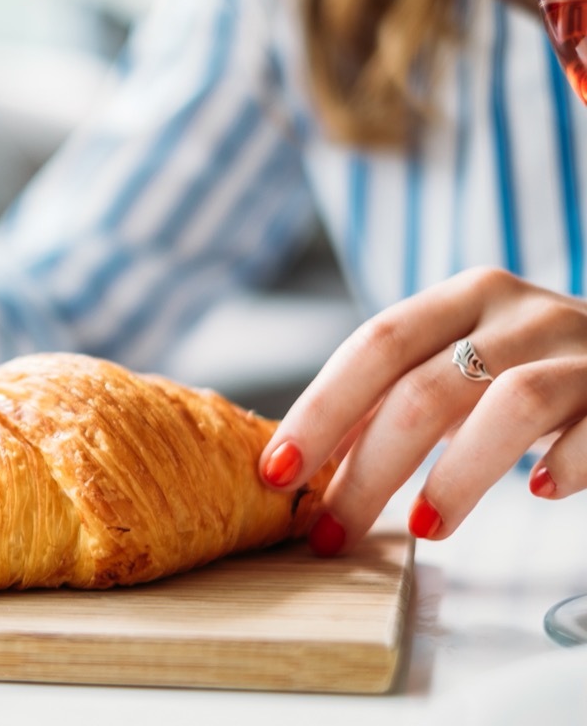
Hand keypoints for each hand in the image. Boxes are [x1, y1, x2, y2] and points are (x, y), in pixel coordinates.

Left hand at [258, 267, 586, 553]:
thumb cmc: (532, 371)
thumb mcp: (461, 367)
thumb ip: (395, 400)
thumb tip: (302, 465)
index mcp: (461, 299)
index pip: (374, 345)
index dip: (321, 409)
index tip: (277, 472)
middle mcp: (518, 312)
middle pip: (424, 386)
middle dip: (367, 469)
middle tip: (332, 532)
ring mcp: (580, 348)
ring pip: (510, 403)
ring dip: (456, 476)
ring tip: (422, 529)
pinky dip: (570, 462)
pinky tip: (541, 492)